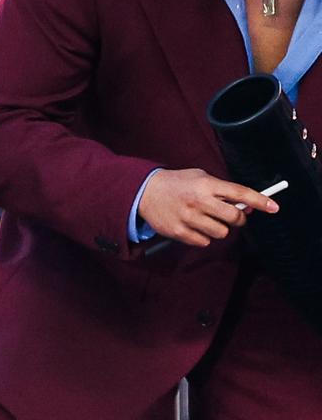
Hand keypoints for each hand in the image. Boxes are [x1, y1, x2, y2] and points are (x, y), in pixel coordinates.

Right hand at [138, 167, 277, 248]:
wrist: (145, 192)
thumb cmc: (178, 183)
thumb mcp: (200, 177)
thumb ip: (223, 189)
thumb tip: (248, 206)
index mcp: (207, 184)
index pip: (240, 193)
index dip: (260, 200)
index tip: (274, 207)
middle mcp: (199, 201)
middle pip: (235, 218)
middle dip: (238, 218)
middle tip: (231, 215)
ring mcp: (189, 218)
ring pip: (222, 232)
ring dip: (219, 228)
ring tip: (206, 219)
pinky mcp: (180, 232)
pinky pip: (205, 242)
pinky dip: (203, 236)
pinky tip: (193, 226)